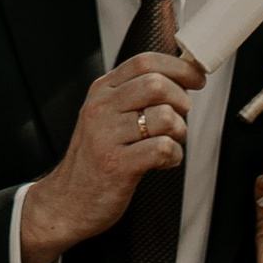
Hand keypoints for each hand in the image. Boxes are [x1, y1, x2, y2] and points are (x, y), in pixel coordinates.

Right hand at [19, 52, 204, 262]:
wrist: (66, 201)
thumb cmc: (95, 158)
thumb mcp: (106, 116)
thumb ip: (135, 95)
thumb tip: (181, 77)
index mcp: (101, 91)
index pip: (145, 61)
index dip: (179, 67)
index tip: (196, 78)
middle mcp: (101, 108)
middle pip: (157, 84)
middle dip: (181, 100)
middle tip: (179, 118)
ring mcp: (106, 137)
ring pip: (165, 117)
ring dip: (179, 132)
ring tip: (168, 142)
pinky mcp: (116, 165)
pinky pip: (163, 148)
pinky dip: (174, 156)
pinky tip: (163, 162)